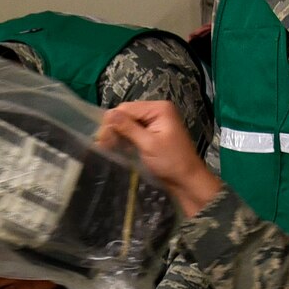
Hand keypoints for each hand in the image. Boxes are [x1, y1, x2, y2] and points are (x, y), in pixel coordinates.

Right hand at [97, 101, 220, 216]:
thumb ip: (128, 128)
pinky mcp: (153, 132)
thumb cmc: (170, 162)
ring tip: (108, 147)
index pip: (127, 108)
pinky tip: (119, 147)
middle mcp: (157, 110)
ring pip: (129, 123)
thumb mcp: (148, 144)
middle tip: (103, 145)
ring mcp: (156, 121)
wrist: (187, 180)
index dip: (112, 121)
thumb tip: (108, 114)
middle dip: (114, 128)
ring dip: (119, 134)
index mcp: (159, 108)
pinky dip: (126, 138)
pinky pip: (134, 130)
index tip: (101, 139)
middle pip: (127, 114)